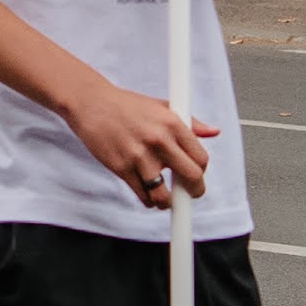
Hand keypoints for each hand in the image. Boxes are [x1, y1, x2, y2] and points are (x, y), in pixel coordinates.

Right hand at [57, 68, 215, 211]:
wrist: (91, 103)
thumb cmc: (126, 105)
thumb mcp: (162, 106)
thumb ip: (190, 122)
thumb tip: (213, 132)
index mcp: (172, 123)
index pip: (201, 158)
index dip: (201, 173)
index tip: (196, 178)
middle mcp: (159, 140)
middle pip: (191, 178)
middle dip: (193, 192)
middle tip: (189, 194)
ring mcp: (139, 156)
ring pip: (164, 195)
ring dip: (167, 202)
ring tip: (165, 198)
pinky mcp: (121, 167)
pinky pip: (142, 195)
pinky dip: (147, 200)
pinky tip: (147, 193)